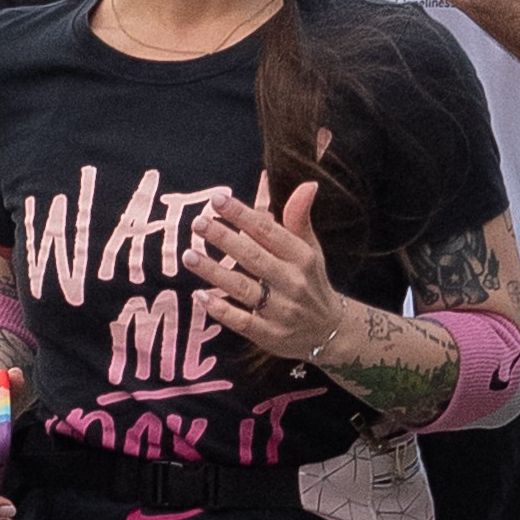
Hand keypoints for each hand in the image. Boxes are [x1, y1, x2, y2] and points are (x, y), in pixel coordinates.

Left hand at [185, 176, 344, 361]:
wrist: (329, 331)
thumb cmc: (311, 282)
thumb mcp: (310, 249)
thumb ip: (299, 218)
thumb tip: (307, 184)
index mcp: (301, 257)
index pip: (269, 231)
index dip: (242, 215)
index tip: (218, 200)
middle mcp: (292, 282)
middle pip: (253, 257)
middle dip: (224, 239)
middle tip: (198, 223)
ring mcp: (281, 311)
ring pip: (243, 288)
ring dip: (214, 272)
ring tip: (189, 256)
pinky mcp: (269, 335)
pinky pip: (242, 321)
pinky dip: (221, 310)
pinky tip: (200, 297)